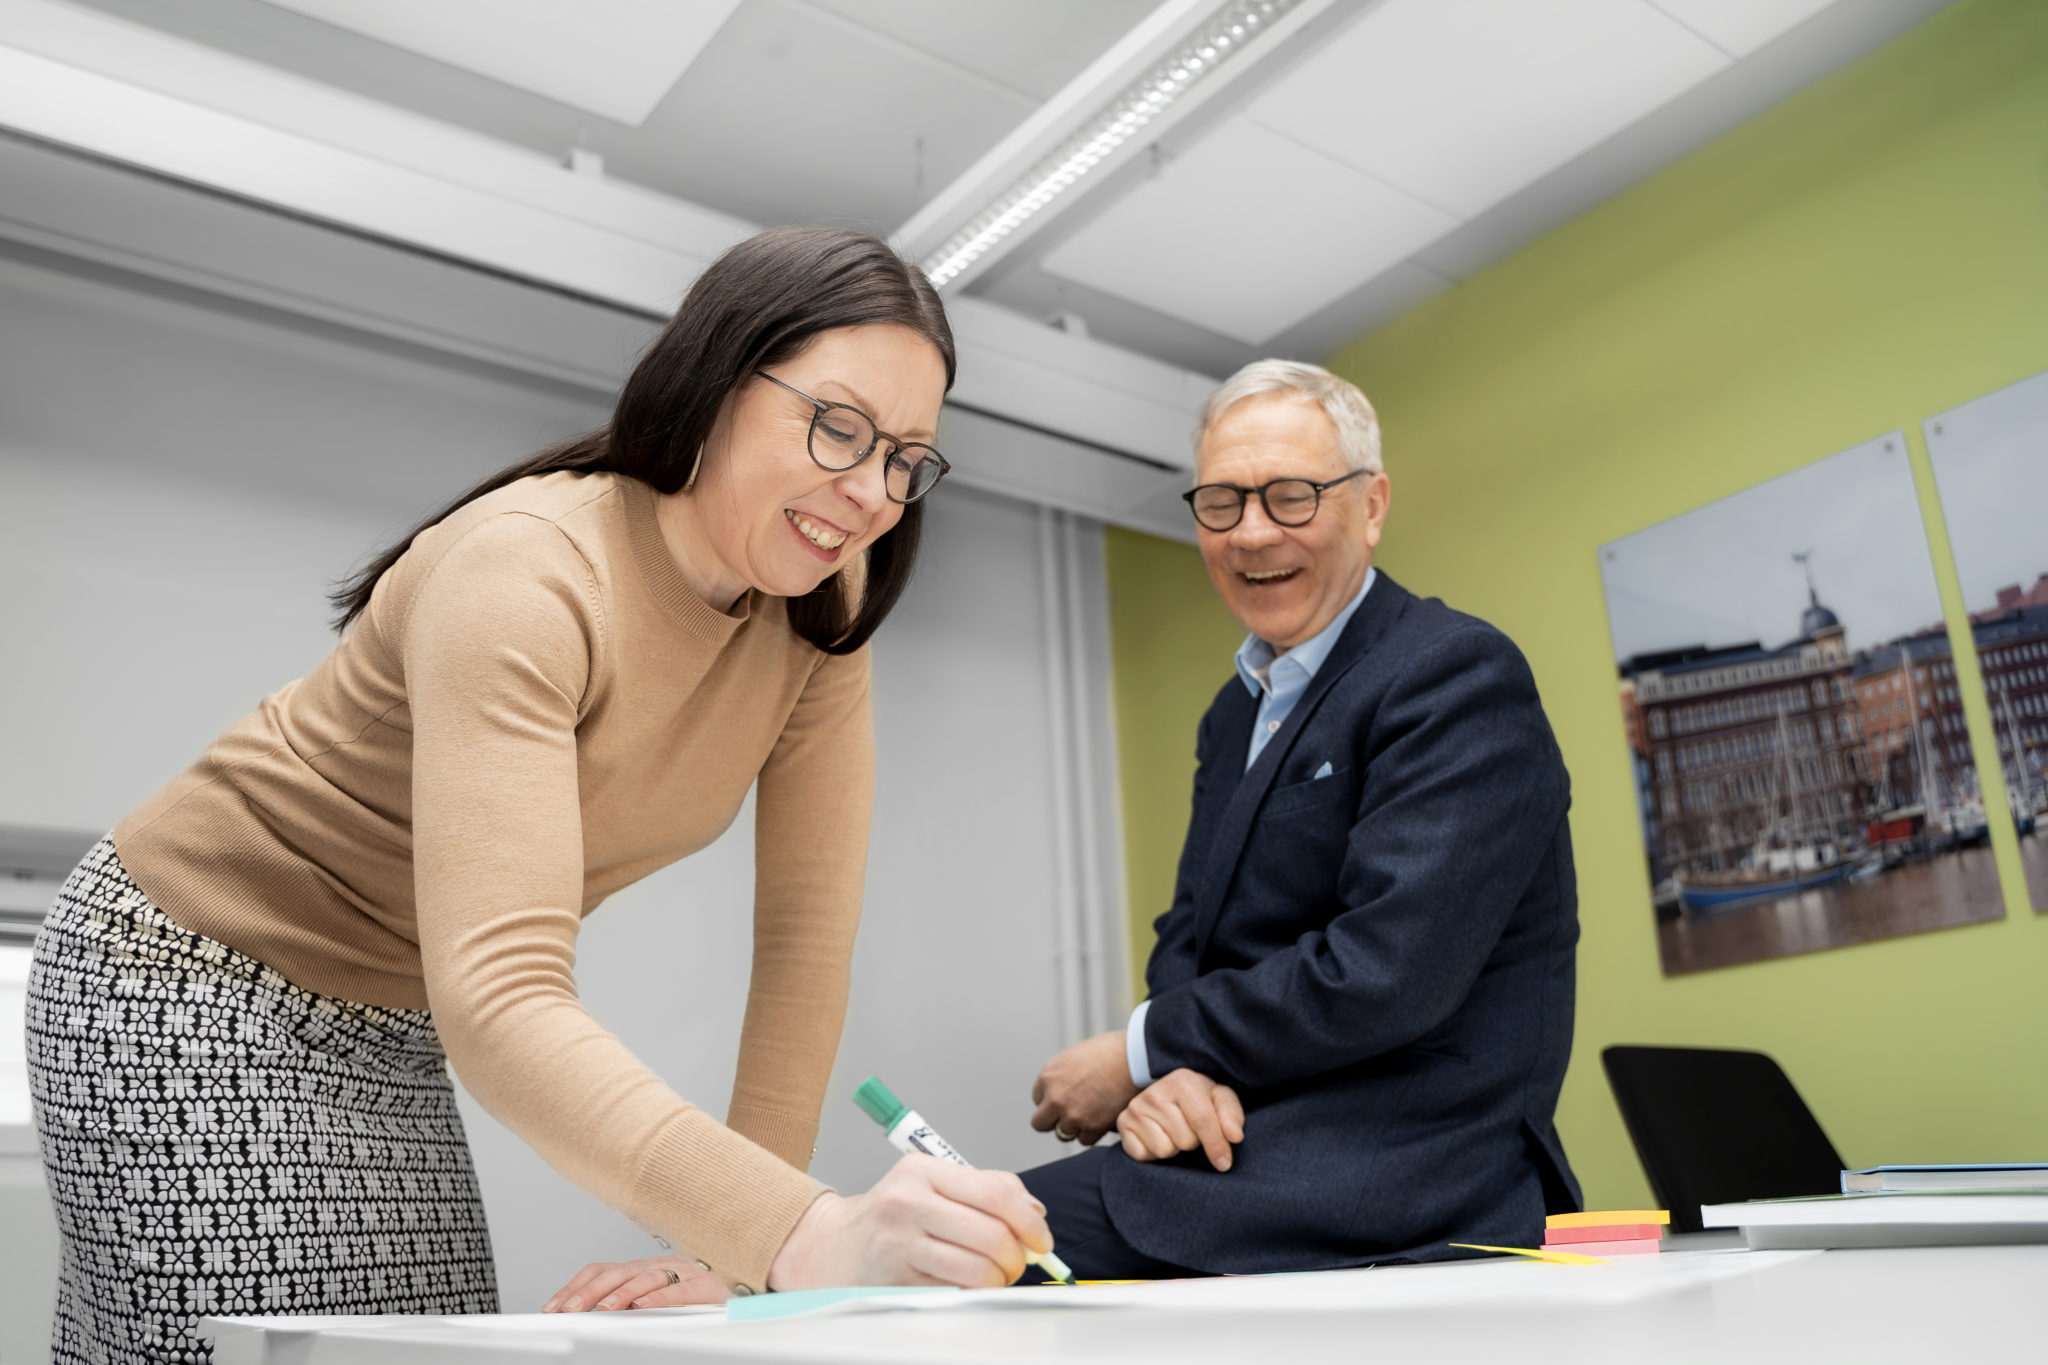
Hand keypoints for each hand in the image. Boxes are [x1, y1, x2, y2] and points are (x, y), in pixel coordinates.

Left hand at [542, 1255, 725, 1311]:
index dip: (575, 1287)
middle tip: (567, 1310)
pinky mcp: (707, 1286)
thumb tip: (585, 1316)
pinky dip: (659, 1297)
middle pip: (617, 1272)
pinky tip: (642, 1306)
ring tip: (601, 1309)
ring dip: (620, 1293)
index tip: (552, 1307)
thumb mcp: (655, 1302)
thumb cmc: (698, 1304)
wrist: (745, 1298)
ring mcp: (684, 1273)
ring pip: (646, 1277)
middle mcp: (661, 1266)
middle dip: (588, 1291)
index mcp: (645, 1270)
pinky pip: (680, 1290)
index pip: (602, 1270)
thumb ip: (626, 1305)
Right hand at [767, 1154, 1052, 1289]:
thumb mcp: (930, 1185)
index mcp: (922, 1170)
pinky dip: (973, 1293)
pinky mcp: (894, 1279)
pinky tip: (968, 1286)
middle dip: (1016, 1257)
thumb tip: (1035, 1211)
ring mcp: (899, 1243)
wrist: (829, 1246)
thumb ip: (984, 1190)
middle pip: (991, 1234)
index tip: (1040, 1239)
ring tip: (995, 1277)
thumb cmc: (890, 1215)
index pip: (996, 1192)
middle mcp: (908, 1202)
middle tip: (1018, 1264)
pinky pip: (954, 1291)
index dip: (1029, 1221)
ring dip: (998, 1280)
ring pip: (976, 1268)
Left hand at [1030, 1030, 1138, 1145]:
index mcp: (1048, 1075)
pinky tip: (1102, 1119)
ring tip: (1092, 1113)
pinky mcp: (1091, 1127)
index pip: (1037, 1098)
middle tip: (1069, 1114)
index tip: (1065, 1097)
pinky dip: (1093, 1132)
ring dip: (1075, 1127)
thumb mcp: (1075, 1057)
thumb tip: (1062, 1089)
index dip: (1052, 1099)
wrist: (1135, 1058)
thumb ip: (1062, 1076)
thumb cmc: (1111, 1051)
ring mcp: (1072, 1115)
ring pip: (1062, 1133)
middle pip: (1040, 1123)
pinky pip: (1084, 1140)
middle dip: (1053, 1120)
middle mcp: (1055, 1097)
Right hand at [1117, 1068, 1244, 1170]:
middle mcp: (1155, 1092)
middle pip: (1185, 1140)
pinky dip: (1153, 1153)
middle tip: (1189, 1129)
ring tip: (1173, 1132)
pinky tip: (1157, 1137)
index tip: (1225, 1163)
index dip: (1216, 1145)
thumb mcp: (1220, 1099)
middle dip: (1192, 1142)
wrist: (1165, 1094)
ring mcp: (1136, 1108)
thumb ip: (1232, 1116)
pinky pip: (1143, 1155)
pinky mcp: (1122, 1124)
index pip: (1202, 1120)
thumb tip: (1234, 1137)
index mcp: (1182, 1080)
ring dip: (1174, 1148)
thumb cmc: (1198, 1099)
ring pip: (1164, 1150)